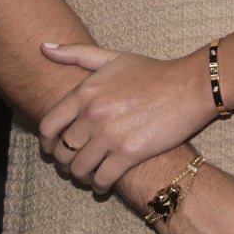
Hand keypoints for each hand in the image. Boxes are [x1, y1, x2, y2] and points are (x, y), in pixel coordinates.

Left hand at [37, 41, 212, 191]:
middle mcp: (93, 114)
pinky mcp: (129, 153)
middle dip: (64, 162)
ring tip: (89, 176)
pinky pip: (102, 179)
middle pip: (63, 151)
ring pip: (79, 168)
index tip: (53, 149)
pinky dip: (100, 186)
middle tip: (73, 165)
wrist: (190, 87)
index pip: (49, 126)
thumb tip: (44, 47)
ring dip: (81, 176)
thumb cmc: (153, 72)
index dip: (47, 142)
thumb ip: (76, 53)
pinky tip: (104, 184)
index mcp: (85, 92)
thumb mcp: (114, 57)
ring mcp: (110, 135)